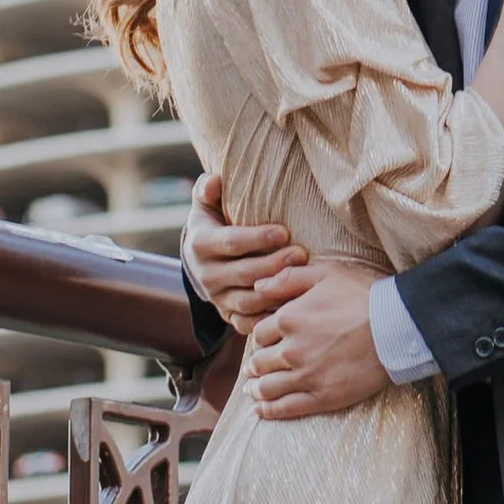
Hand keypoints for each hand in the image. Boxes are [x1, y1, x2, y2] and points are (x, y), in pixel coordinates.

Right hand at [181, 169, 305, 331]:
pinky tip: (291, 307)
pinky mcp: (227, 315)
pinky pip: (248, 323)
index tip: (284, 231)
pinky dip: (268, 318)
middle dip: (274, 265)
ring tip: (302, 280)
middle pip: (243, 273)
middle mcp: (206, 275)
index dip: (257, 238)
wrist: (201, 258)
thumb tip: (214, 180)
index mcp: (201, 244)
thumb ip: (208, 190)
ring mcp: (217, 298)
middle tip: (302, 254)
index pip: (230, 242)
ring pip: (247, 301)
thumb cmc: (213, 221)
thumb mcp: (206, 203)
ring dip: (275, 292)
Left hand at [248, 260, 390, 419]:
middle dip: (255, 363)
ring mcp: (305, 376)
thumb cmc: (364, 295)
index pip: (260, 333)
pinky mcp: (321, 397)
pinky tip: (261, 411)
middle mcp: (291, 350)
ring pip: (268, 387)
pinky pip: (286, 408)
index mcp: (289, 318)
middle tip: (255, 366)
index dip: (261, 336)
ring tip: (252, 390)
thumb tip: (258, 285)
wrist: (396, 327)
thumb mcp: (326, 273)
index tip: (265, 340)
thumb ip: (289, 278)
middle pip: (260, 361)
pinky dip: (269, 411)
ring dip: (256, 389)